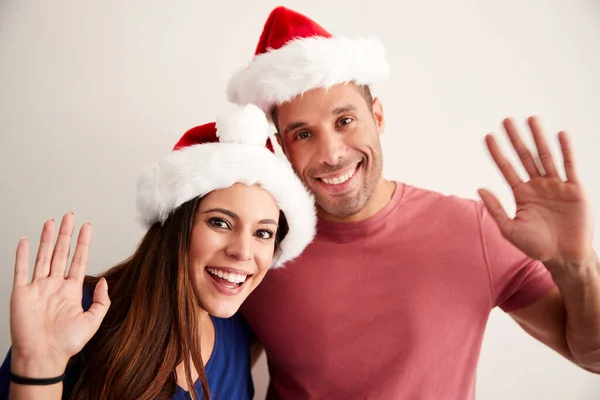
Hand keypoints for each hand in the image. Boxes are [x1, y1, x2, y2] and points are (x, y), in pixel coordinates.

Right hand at [10, 213, 109, 376]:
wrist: (43, 357)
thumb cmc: (66, 344)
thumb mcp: (93, 322)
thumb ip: (101, 301)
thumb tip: (104, 282)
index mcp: (71, 291)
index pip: (78, 260)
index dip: (83, 243)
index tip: (87, 227)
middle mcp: (54, 286)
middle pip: (61, 253)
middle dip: (66, 234)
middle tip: (70, 216)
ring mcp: (37, 288)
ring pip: (43, 256)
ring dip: (47, 238)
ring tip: (52, 221)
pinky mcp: (21, 293)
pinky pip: (21, 270)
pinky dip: (23, 255)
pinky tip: (26, 241)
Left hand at [478, 116, 592, 264]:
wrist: (564, 258)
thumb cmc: (536, 246)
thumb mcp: (510, 229)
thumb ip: (495, 208)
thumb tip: (479, 188)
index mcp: (521, 194)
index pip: (506, 168)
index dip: (497, 152)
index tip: (488, 136)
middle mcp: (538, 186)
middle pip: (525, 156)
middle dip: (516, 138)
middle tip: (507, 120)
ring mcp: (556, 186)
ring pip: (546, 156)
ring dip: (539, 138)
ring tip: (531, 119)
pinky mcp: (574, 190)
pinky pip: (569, 167)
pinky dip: (566, 151)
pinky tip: (560, 135)